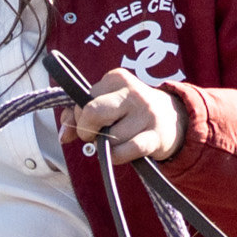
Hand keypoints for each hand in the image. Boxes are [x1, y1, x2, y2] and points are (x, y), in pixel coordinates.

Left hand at [62, 73, 182, 165]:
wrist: (173, 118)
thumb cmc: (130, 111)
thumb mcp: (107, 102)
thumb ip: (78, 113)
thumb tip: (63, 135)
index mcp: (116, 79)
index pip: (83, 100)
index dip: (78, 117)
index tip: (88, 123)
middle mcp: (132, 92)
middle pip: (93, 113)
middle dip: (85, 130)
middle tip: (92, 136)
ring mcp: (145, 113)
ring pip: (108, 138)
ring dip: (105, 147)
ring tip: (115, 141)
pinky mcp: (154, 136)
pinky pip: (124, 151)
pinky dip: (115, 157)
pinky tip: (119, 153)